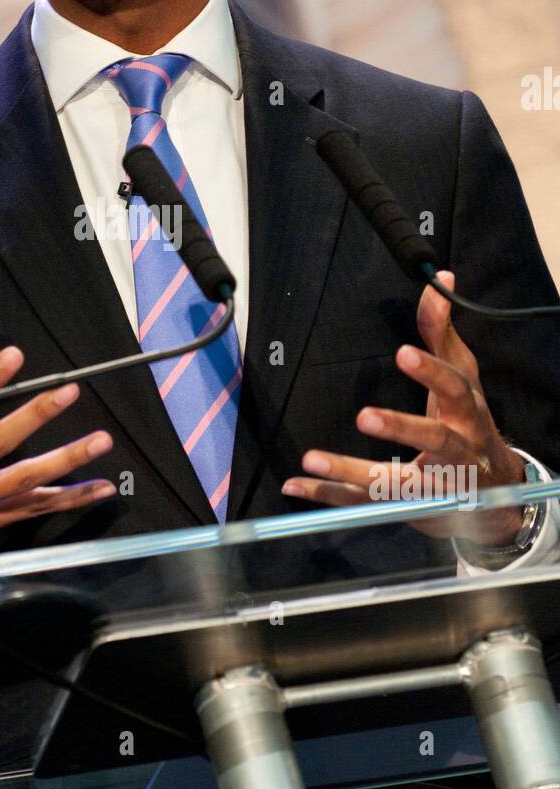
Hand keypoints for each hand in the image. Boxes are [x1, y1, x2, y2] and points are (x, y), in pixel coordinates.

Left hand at [282, 271, 525, 545]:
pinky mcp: (408, 508)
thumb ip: (443, 332)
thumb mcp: (464, 377)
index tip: (403, 353)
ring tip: (312, 458)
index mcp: (469, 414)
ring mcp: (435, 487)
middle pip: (435, 440)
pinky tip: (295, 484)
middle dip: (402, 429)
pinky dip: (329, 496)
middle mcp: (458, 452)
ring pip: (395, 482)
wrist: (493, 494)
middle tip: (365, 415)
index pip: (456, 389)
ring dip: (352, 470)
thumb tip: (439, 279)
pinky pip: (365, 503)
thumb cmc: (471, 424)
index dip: (432, 372)